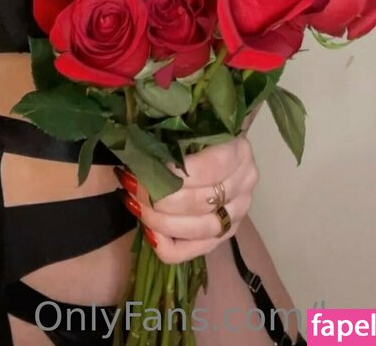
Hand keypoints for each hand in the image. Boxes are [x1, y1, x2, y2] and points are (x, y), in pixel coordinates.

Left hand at [115, 133, 258, 264]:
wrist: (216, 146)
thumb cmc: (197, 130)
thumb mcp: (191, 122)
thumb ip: (173, 130)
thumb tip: (138, 145)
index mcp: (239, 152)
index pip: (207, 170)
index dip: (172, 173)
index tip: (142, 167)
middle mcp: (244, 185)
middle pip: (199, 202)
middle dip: (158, 197)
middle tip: (131, 184)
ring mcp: (237, 214)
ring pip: (197, 229)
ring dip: (159, 220)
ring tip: (134, 203)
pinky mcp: (223, 236)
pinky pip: (193, 252)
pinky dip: (166, 245)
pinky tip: (148, 231)